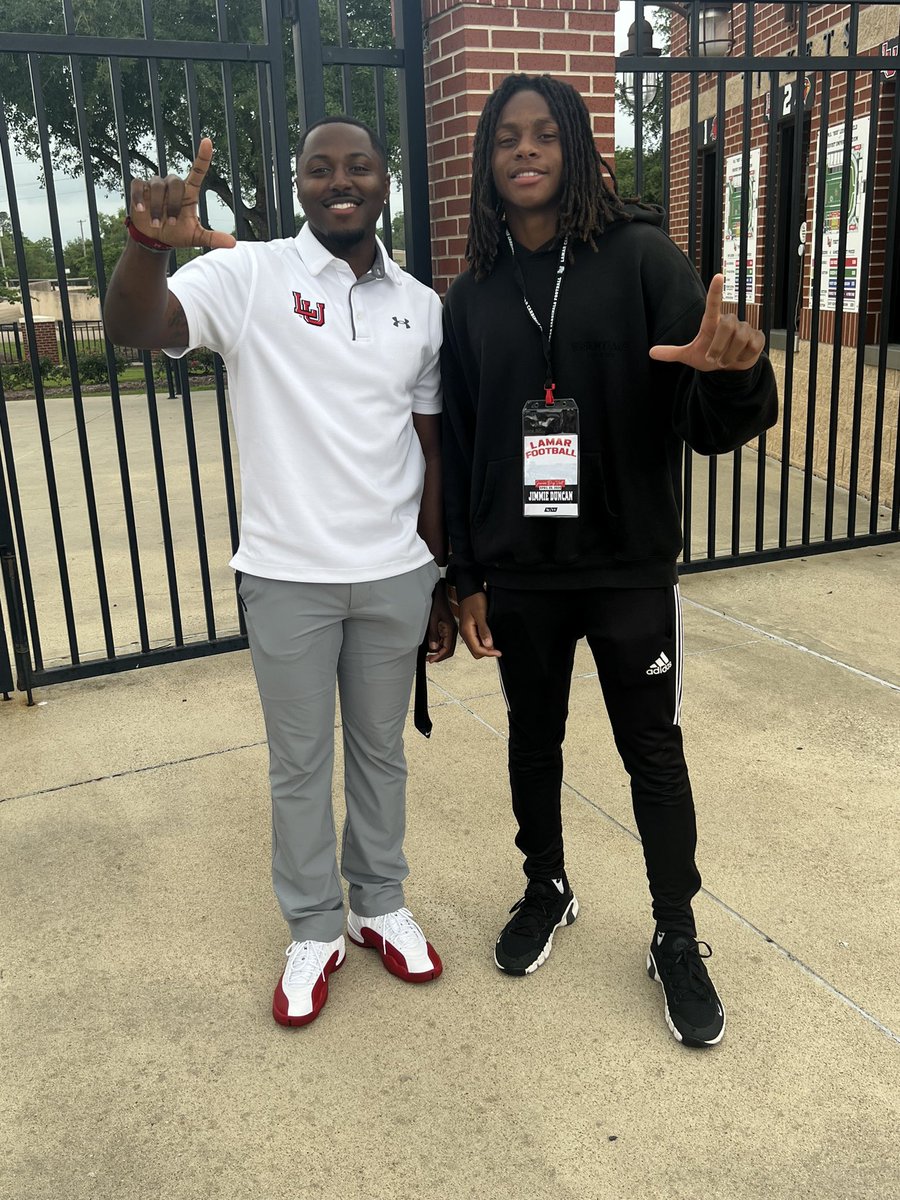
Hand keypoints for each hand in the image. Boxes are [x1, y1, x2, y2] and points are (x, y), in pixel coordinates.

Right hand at [129, 138, 235, 251]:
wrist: (154, 239)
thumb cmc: (176, 234)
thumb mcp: (195, 237)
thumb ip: (212, 238)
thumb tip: (233, 243)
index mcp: (188, 193)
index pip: (198, 171)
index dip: (203, 156)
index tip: (208, 142)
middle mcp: (173, 185)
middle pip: (175, 183)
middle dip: (173, 204)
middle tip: (170, 223)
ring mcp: (156, 185)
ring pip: (156, 185)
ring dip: (157, 207)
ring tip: (157, 224)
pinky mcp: (140, 188)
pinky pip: (137, 185)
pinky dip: (138, 198)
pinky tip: (141, 211)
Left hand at [425, 585, 457, 662]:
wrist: (441, 593)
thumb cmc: (437, 603)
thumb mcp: (432, 619)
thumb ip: (433, 634)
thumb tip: (433, 647)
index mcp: (451, 629)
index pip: (447, 648)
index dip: (439, 656)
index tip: (431, 660)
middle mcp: (452, 631)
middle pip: (448, 650)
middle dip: (439, 656)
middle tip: (429, 660)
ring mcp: (450, 630)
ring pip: (446, 646)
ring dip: (438, 651)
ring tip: (428, 655)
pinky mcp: (447, 628)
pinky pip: (444, 640)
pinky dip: (438, 645)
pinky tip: (431, 646)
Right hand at [458, 592, 500, 659]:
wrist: (469, 590)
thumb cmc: (474, 599)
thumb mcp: (481, 614)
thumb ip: (484, 630)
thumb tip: (488, 645)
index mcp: (466, 631)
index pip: (477, 649)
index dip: (489, 653)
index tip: (499, 652)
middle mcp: (465, 633)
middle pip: (475, 651)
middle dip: (486, 652)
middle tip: (497, 648)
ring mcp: (466, 631)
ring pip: (475, 647)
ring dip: (485, 648)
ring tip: (495, 643)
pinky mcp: (469, 629)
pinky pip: (475, 641)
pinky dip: (483, 642)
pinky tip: (489, 638)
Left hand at [649, 273, 764, 371]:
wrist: (729, 370)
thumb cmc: (710, 357)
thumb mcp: (690, 356)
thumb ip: (672, 353)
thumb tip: (650, 352)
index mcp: (712, 323)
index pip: (713, 303)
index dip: (715, 290)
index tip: (718, 276)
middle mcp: (730, 321)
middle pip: (727, 326)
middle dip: (719, 347)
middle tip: (714, 360)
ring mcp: (745, 328)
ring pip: (740, 338)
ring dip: (730, 355)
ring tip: (725, 361)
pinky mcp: (758, 338)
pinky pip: (752, 346)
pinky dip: (743, 357)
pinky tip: (740, 358)